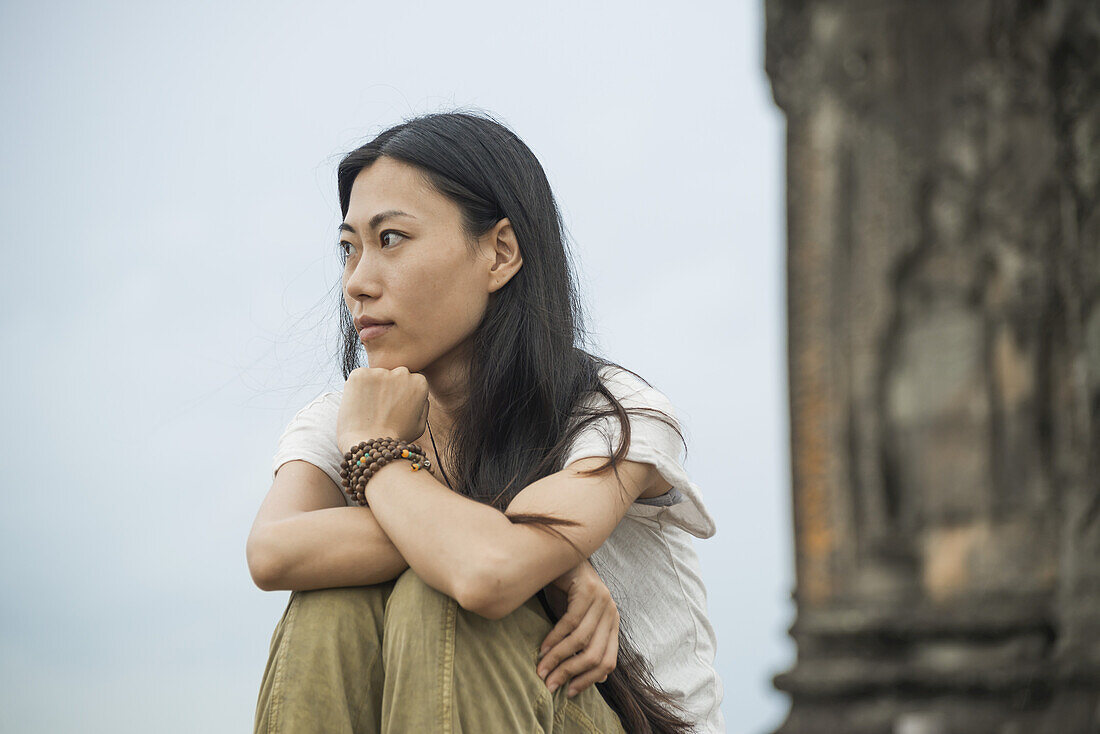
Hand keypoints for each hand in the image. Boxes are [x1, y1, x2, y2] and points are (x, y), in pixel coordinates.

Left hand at [337, 366, 428, 452]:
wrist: (370, 445)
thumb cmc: (396, 439)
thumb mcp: (420, 424)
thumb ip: (422, 404)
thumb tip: (417, 388)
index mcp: (419, 382)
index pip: (409, 380)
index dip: (400, 395)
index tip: (394, 409)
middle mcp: (402, 372)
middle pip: (393, 374)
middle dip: (387, 387)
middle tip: (380, 409)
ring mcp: (380, 371)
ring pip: (375, 376)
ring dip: (371, 388)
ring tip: (368, 410)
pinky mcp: (360, 374)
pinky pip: (359, 377)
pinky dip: (357, 388)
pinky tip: (359, 406)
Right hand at [536, 561, 618, 697]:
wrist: (557, 555)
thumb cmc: (564, 590)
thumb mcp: (575, 620)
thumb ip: (585, 644)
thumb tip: (600, 678)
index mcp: (612, 622)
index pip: (608, 661)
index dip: (589, 680)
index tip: (569, 692)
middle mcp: (611, 611)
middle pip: (596, 654)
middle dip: (571, 673)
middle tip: (549, 684)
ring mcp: (602, 599)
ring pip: (581, 640)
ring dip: (558, 658)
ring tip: (541, 669)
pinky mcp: (587, 590)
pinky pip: (571, 622)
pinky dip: (555, 639)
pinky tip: (543, 649)